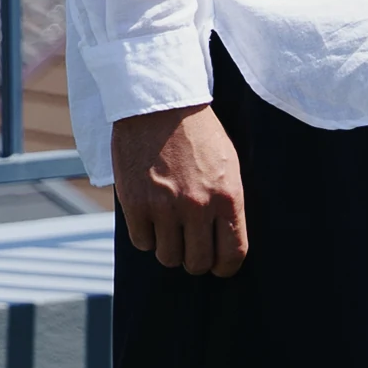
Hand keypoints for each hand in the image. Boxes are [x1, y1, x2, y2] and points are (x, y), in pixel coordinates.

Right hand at [111, 104, 247, 277]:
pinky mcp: (135, 202)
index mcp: (227, 197)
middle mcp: (197, 206)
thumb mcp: (228, 164)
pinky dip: (145, 235)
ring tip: (168, 227)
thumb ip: (227, 204)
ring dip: (168, 247)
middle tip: (189, 245)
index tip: (218, 265)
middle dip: (194, 259)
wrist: (158, 99)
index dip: (225, 268)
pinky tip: (149, 216)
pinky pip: (142, 243)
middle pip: (197, 263)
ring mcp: (164, 206)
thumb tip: (225, 242)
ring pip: (168, 257)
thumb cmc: (197, 132)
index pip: (232, 255)